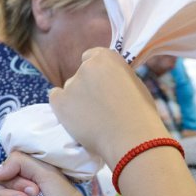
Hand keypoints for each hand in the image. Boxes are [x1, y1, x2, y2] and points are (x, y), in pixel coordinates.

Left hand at [50, 48, 167, 164]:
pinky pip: (55, 98)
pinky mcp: (60, 102)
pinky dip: (62, 106)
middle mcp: (86, 67)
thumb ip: (114, 77)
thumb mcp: (133, 83)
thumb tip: (106, 82)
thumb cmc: (140, 114)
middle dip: (86, 87)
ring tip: (91, 119)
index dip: (96, 72)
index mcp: (106, 58)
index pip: (91, 57)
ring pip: (70, 89)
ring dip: (76, 100)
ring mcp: (71, 84)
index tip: (101, 85)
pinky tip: (74, 117)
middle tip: (98, 107)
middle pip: (80, 75)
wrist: (131, 138)